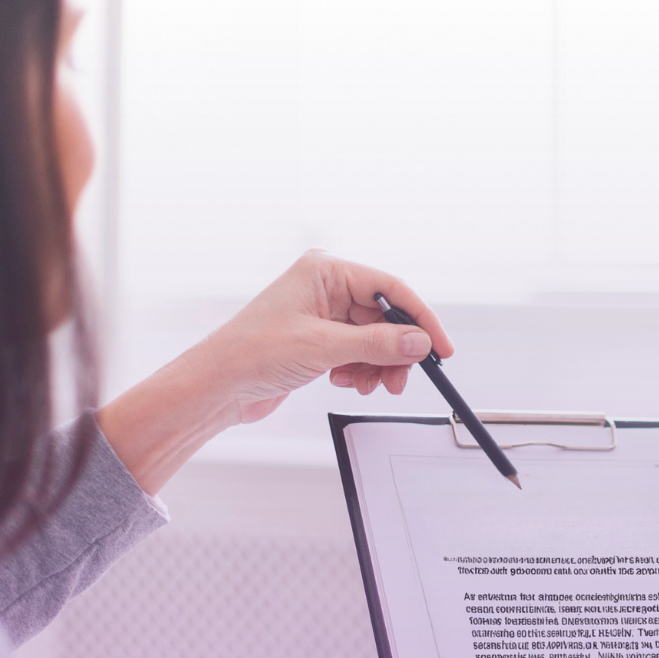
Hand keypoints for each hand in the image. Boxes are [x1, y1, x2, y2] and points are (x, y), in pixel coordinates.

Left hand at [96, 251, 455, 492]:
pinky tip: (345, 381)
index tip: (441, 347)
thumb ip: (377, 344)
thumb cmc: (252, 354)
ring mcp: (323, 314)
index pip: (390, 288)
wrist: (218, 386)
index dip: (421, 319)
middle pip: (386, 317)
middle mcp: (326, 287)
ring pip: (375, 339)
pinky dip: (361, 371)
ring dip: (378, 366)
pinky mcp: (320, 339)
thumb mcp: (323, 348)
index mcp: (326, 271)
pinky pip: (359, 353)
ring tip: (366, 385)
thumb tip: (419, 342)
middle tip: (401, 379)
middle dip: (396, 351)